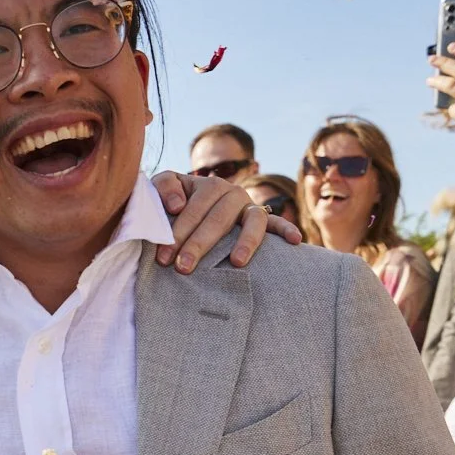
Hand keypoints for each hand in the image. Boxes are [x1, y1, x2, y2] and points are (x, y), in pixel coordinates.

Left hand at [150, 171, 299, 273]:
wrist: (183, 210)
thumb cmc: (169, 206)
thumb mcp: (159, 192)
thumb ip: (162, 188)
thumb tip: (178, 204)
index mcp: (207, 185)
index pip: (194, 208)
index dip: (178, 232)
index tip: (164, 257)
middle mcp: (232, 192)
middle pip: (219, 218)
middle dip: (200, 244)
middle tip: (184, 268)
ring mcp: (248, 206)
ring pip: (253, 220)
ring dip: (246, 241)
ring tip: (236, 262)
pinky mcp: (261, 218)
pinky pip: (276, 223)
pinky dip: (286, 228)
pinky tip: (295, 241)